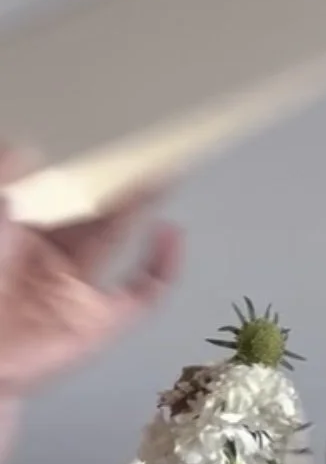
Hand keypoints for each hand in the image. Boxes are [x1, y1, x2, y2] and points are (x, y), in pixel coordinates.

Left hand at [0, 144, 181, 401]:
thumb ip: (5, 177)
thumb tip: (30, 147)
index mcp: (19, 235)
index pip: (55, 194)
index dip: (79, 168)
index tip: (99, 139)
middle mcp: (49, 260)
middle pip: (94, 212)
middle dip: (119, 182)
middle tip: (144, 148)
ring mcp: (77, 292)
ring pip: (118, 240)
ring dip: (142, 208)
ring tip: (164, 174)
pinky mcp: (100, 324)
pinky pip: (142, 295)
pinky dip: (162, 268)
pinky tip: (171, 236)